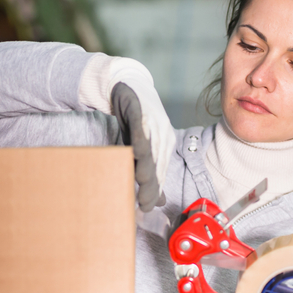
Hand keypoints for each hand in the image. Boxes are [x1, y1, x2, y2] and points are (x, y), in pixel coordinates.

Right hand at [79, 57, 173, 210]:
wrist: (127, 85)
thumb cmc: (134, 120)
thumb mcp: (140, 147)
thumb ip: (146, 170)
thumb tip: (156, 199)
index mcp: (166, 145)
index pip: (161, 172)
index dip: (155, 190)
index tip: (148, 207)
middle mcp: (164, 135)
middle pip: (158, 165)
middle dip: (152, 185)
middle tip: (145, 203)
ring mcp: (155, 123)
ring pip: (151, 150)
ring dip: (148, 166)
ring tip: (142, 182)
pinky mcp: (142, 111)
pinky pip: (142, 129)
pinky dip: (141, 142)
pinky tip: (138, 153)